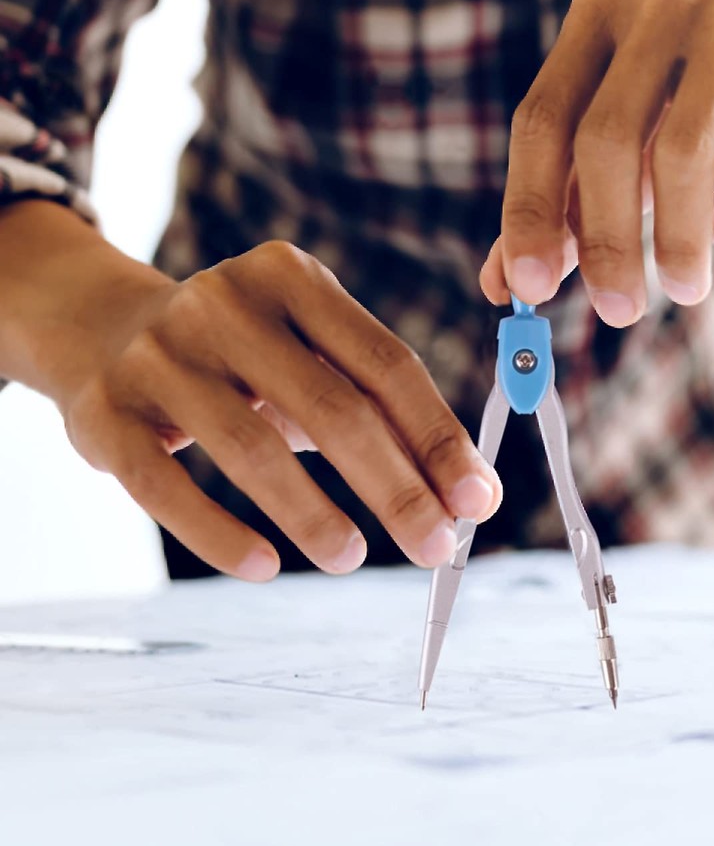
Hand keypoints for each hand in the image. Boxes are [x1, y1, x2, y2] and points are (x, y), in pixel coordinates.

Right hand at [60, 241, 501, 579]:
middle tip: (436, 547)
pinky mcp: (106, 412)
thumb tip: (464, 494)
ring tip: (352, 559)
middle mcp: (224, 304)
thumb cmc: (240, 356)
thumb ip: (382, 413)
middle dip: (396, 488)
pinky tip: (265, 567)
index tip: (478, 501)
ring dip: (314, 517)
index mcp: (292, 278)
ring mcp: (159, 355)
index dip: (437, 438)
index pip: (386, 364)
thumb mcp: (309, 356)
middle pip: (332, 407)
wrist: (103, 330)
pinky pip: (166, 486)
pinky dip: (220, 534)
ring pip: (251, 449)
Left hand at [481, 0, 713, 322]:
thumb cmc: (699, 120)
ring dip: (677, 242)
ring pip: (681, 152)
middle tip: (616, 310)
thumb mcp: (623, 157)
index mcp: (597, 14)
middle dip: (606, 241)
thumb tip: (499, 285)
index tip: (529, 288)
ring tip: (684, 287)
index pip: (541, 119)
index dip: (530, 209)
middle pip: (606, 137)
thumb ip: (561, 210)